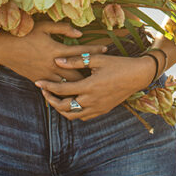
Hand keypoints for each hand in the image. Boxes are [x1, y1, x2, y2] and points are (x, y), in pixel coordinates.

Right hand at [0, 19, 108, 84]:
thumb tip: (80, 33)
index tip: (107, 48)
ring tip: (93, 84)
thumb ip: (63, 28)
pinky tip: (74, 91)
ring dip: (80, 85)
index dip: (95, 50)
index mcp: (56, 49)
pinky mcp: (40, 80)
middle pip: (78, 73)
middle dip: (91, 74)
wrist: (4, 49)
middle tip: (103, 72)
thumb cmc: (25, 34)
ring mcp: (46, 74)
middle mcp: (53, 64)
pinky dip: (65, 90)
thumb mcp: (44, 27)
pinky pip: (56, 89)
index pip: (80, 51)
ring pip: (67, 85)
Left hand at [34, 53, 156, 120]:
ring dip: (61, 109)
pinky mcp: (103, 110)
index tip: (37, 82)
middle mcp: (92, 100)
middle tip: (44, 91)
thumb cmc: (117, 64)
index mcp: (89, 86)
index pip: (61, 90)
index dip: (47, 86)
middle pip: (64, 107)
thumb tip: (57, 60)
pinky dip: (74, 112)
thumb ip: (76, 60)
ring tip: (55, 99)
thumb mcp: (97, 58)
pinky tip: (71, 103)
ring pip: (72, 115)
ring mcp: (98, 108)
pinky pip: (84, 116)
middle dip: (51, 100)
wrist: (138, 75)